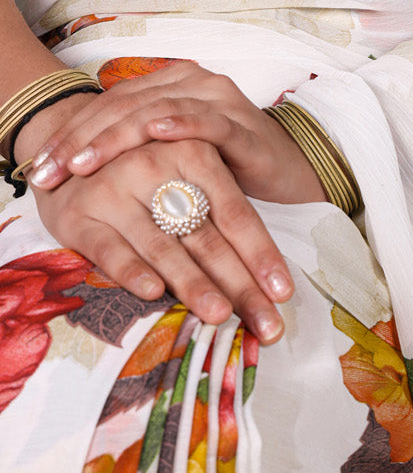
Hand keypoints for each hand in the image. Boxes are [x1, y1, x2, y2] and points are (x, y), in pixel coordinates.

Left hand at [27, 60, 324, 204]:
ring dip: (115, 137)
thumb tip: (73, 162)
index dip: (71, 133)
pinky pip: (206, 121)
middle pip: (125, 104)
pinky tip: (154, 131)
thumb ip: (136, 147)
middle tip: (48, 172)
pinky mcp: (243, 125)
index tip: (37, 168)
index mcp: (172, 84)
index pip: (110, 103)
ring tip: (83, 162)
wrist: (290, 176)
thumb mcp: (172, 156)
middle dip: (81, 140)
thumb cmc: (227, 169)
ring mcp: (220, 101)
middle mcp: (194, 83)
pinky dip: (179, 124)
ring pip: (156, 110)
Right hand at [32, 135, 294, 340]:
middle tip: (266, 324)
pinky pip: (110, 249)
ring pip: (163, 247)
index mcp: (193, 152)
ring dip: (194, 284)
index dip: (262, 254)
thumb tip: (263, 274)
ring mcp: (116, 191)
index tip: (284, 292)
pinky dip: (132, 271)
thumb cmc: (141, 173)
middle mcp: (156, 168)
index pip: (236, 213)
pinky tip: (154, 293)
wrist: (68, 148)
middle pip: (207, 237)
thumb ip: (215, 214)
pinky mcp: (80, 217)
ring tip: (221, 316)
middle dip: (240, 285)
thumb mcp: (182, 175)